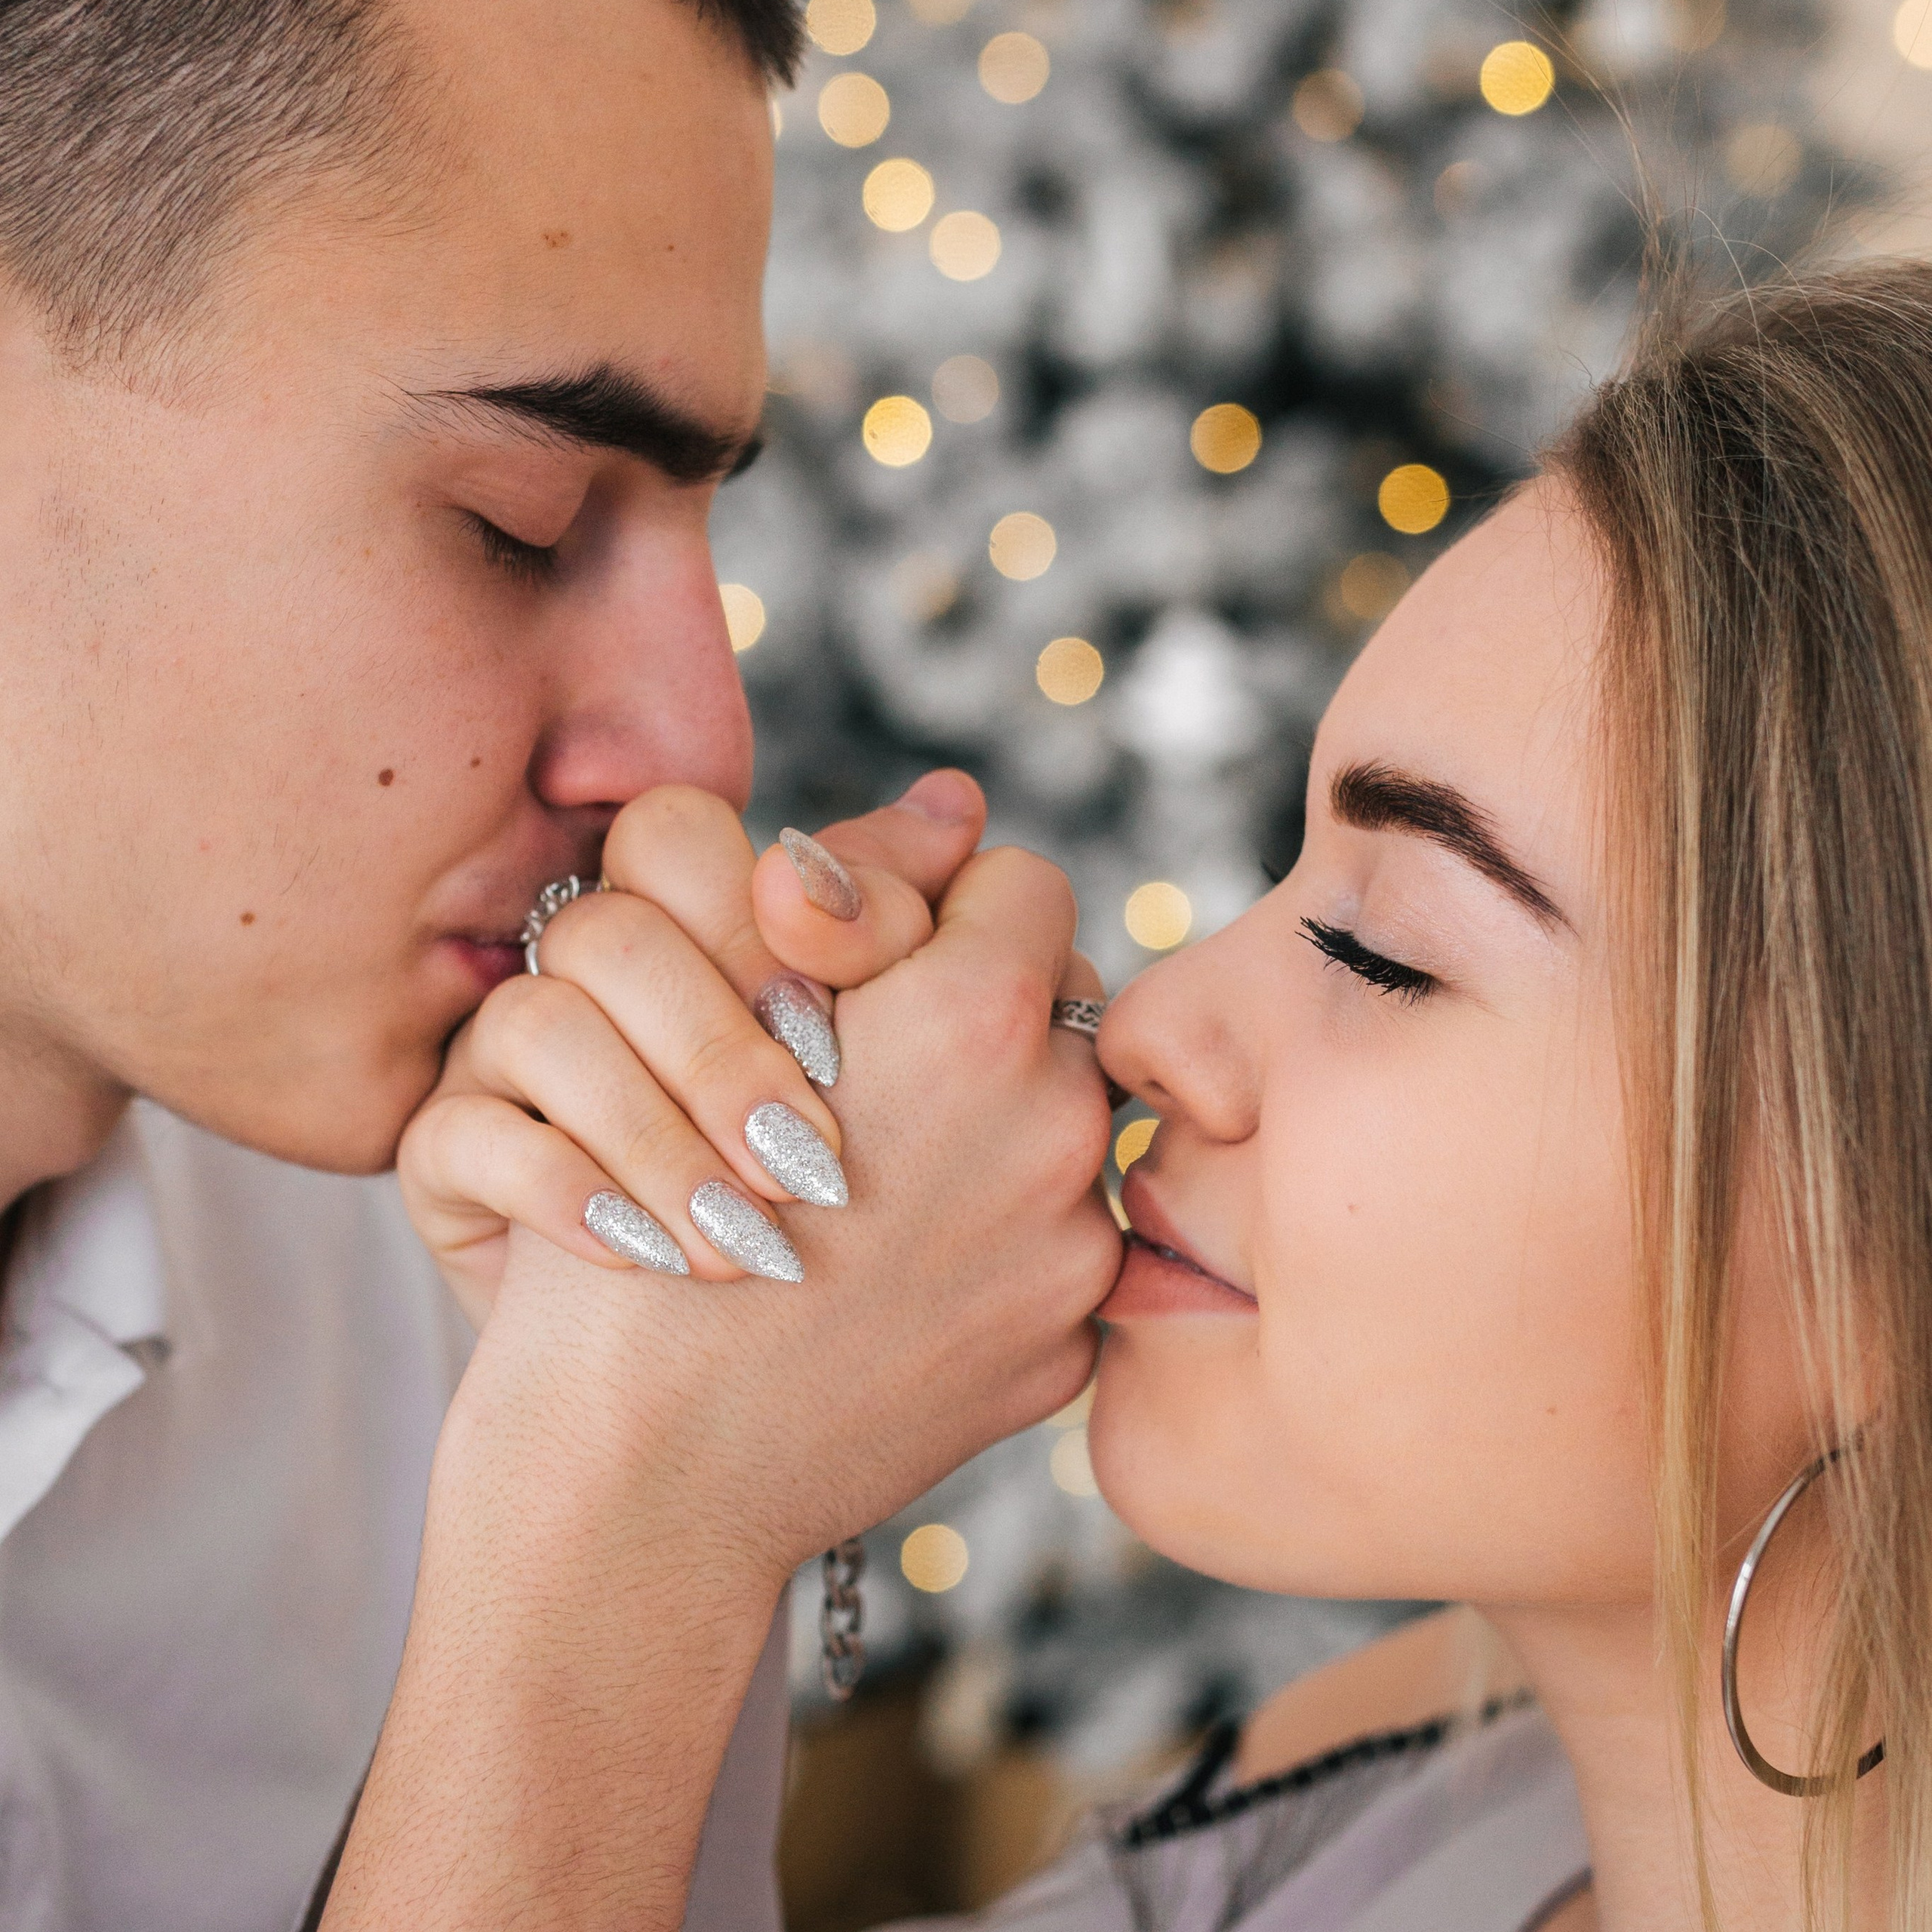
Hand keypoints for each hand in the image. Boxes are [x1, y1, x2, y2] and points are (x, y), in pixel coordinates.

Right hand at [334, 826, 1118, 1931]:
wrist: (639, 1482)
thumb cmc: (633, 1227)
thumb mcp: (713, 1011)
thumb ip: (857, 892)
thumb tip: (957, 804)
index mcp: (976, 1017)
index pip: (1018, 883)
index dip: (929, 916)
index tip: (860, 978)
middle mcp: (1057, 1124)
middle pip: (1052, 1006)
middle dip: (966, 1026)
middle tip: (860, 1088)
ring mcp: (1073, 1249)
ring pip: (1060, 1122)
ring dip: (981, 1133)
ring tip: (865, 1190)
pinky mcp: (1064, 1348)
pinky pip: (1056, 1241)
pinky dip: (987, 1244)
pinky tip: (887, 1276)